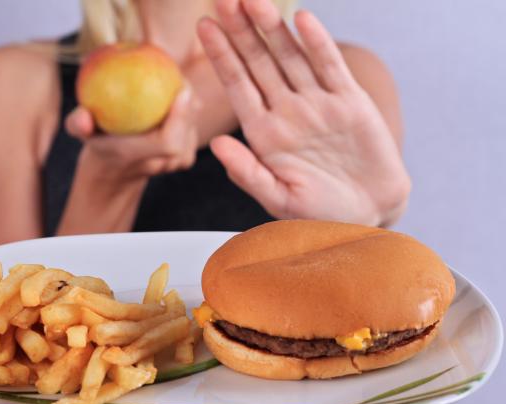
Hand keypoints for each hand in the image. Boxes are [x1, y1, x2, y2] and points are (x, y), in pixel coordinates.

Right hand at [66, 86, 199, 182]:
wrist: (115, 170)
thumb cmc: (96, 142)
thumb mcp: (81, 133)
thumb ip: (78, 124)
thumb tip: (82, 116)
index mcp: (137, 157)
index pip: (168, 143)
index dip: (181, 118)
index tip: (182, 90)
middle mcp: (160, 163)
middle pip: (186, 133)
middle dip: (189, 103)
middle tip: (180, 77)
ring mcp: (175, 164)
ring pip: (192, 130)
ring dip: (190, 105)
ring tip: (180, 81)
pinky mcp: (185, 159)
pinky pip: (193, 131)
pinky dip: (190, 112)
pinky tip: (183, 92)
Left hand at [198, 0, 410, 225]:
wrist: (367, 213)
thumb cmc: (319, 212)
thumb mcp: (278, 198)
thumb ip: (247, 172)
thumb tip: (215, 145)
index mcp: (264, 133)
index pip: (237, 86)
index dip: (221, 56)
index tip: (204, 26)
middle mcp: (287, 112)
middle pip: (259, 63)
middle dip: (240, 31)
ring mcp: (317, 104)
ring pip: (290, 58)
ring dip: (272, 28)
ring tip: (253, 0)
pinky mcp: (350, 103)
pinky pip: (330, 68)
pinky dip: (318, 44)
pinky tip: (303, 19)